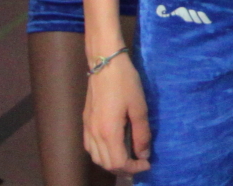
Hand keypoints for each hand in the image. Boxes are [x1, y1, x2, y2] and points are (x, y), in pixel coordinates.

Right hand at [84, 54, 152, 174]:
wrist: (104, 63)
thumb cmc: (125, 82)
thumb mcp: (139, 107)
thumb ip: (142, 133)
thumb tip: (144, 154)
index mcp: (108, 132)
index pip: (119, 163)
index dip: (134, 168)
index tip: (147, 163)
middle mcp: (94, 134)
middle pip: (106, 164)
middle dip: (124, 169)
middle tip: (139, 163)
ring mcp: (87, 128)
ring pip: (96, 157)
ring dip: (111, 163)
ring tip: (127, 158)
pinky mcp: (85, 122)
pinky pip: (90, 147)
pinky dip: (101, 154)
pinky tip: (112, 147)